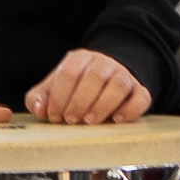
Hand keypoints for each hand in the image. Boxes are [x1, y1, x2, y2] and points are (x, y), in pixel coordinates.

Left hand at [24, 47, 152, 125]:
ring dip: (103, 105)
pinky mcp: (139, 90)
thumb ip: (38, 98)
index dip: (59, 97)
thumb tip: (39, 108)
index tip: (55, 116)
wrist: (103, 83)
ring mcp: (124, 75)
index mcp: (80, 58)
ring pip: (119, 85)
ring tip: (90, 121)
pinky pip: (142, 97)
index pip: (69, 73)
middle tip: (71, 120)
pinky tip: (116, 120)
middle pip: (95, 77)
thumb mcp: (51, 90)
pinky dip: (130, 110)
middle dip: (80, 102)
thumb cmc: (72, 90)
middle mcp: (104, 63)